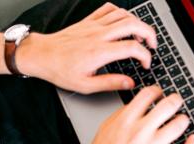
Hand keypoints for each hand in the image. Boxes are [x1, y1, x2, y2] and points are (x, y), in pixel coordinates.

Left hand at [18, 3, 156, 93]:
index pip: (133, 47)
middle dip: (149, 33)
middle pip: (133, 25)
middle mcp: (99, 35)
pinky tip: (123, 22)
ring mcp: (94, 25)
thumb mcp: (86, 85)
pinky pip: (108, 9)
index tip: (145, 64)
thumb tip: (130, 83)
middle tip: (152, 45)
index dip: (145, 56)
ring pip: (123, 15)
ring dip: (137, 23)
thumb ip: (111, 83)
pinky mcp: (88, 21)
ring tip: (141, 35)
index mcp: (100, 52)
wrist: (41, 55)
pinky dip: (121, 13)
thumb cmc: (60, 70)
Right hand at [79, 86, 193, 143]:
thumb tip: (139, 105)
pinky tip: (193, 140)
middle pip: (167, 107)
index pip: (147, 95)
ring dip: (183, 120)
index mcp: (126, 120)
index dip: (157, 90)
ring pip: (177, 127)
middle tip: (176, 101)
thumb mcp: (106, 127)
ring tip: (182, 119)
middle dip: (175, 100)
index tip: (159, 93)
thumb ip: (123, 113)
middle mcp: (139, 132)